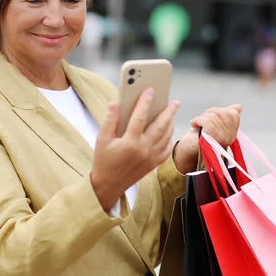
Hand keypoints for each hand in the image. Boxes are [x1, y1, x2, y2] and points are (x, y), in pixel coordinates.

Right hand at [90, 88, 180, 210]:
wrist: (109, 185)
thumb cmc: (104, 161)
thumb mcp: (102, 139)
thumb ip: (109, 120)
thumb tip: (115, 103)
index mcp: (129, 142)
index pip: (140, 117)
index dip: (145, 102)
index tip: (150, 90)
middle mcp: (144, 149)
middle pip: (161, 126)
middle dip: (169, 111)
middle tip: (174, 101)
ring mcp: (151, 157)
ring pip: (167, 136)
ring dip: (171, 123)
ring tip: (172, 113)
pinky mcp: (155, 164)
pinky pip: (167, 148)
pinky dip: (170, 138)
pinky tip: (168, 130)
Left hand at [173, 104, 241, 173]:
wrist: (187, 148)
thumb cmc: (200, 135)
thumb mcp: (215, 122)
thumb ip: (227, 114)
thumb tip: (239, 107)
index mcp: (233, 132)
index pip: (233, 113)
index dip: (218, 111)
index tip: (209, 117)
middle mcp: (231, 137)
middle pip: (222, 113)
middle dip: (209, 113)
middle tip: (201, 121)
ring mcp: (223, 140)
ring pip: (213, 116)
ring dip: (201, 117)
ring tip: (197, 123)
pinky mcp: (212, 140)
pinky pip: (207, 122)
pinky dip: (197, 120)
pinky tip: (193, 124)